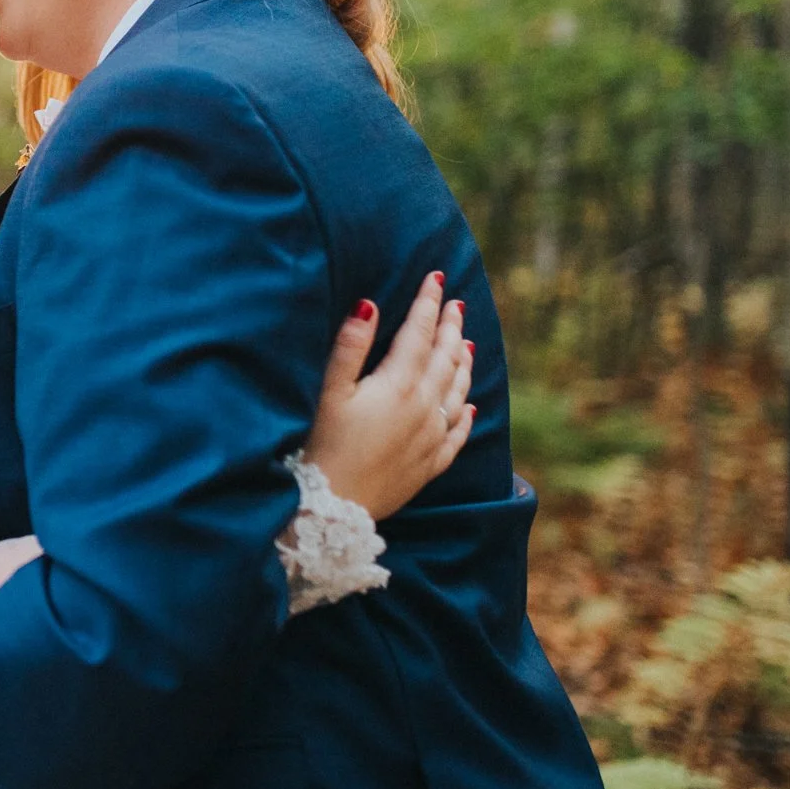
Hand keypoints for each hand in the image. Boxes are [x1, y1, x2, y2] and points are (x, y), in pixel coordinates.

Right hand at [305, 271, 474, 521]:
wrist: (331, 510)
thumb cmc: (320, 447)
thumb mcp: (328, 392)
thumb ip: (350, 347)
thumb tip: (369, 305)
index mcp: (397, 385)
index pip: (419, 333)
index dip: (427, 303)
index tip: (436, 278)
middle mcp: (423, 409)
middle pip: (444, 358)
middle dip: (449, 327)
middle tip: (455, 303)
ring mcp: (429, 439)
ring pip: (457, 392)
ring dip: (462, 364)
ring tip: (466, 343)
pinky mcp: (427, 466)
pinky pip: (457, 435)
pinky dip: (466, 416)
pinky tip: (469, 407)